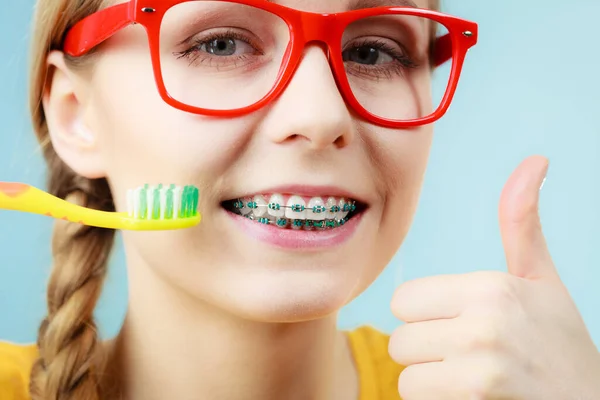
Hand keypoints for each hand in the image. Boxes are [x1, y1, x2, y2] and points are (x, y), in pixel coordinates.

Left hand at [389, 155, 599, 398]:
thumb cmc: (557, 339)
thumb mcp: (540, 277)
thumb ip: (521, 221)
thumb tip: (535, 160)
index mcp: (489, 287)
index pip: (403, 300)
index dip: (424, 314)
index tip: (456, 321)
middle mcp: (483, 325)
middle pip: (399, 340)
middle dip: (426, 349)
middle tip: (465, 353)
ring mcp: (479, 369)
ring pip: (405, 374)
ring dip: (429, 379)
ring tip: (468, 376)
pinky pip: (414, 399)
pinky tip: (470, 397)